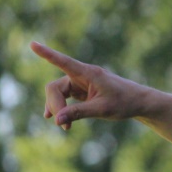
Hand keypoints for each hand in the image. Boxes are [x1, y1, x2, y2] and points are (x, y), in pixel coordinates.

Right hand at [30, 42, 144, 129]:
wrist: (139, 103)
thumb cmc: (124, 102)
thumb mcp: (102, 109)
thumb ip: (79, 113)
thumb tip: (56, 119)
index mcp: (88, 73)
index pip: (63, 62)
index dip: (47, 54)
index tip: (32, 44)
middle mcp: (82, 75)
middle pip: (55, 87)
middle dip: (55, 105)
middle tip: (63, 125)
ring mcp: (81, 83)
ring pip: (58, 93)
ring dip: (58, 109)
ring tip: (65, 128)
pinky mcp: (82, 91)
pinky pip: (64, 97)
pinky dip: (60, 108)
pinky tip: (54, 118)